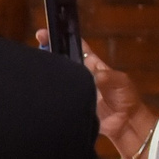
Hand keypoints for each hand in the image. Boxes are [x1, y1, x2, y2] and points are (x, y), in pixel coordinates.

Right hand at [42, 31, 155, 158]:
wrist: (124, 125)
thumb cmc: (126, 100)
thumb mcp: (120, 82)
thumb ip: (107, 77)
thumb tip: (94, 74)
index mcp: (93, 66)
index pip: (76, 49)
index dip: (63, 39)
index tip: (47, 33)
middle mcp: (81, 77)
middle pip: (62, 63)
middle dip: (48, 55)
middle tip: (32, 50)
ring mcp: (74, 92)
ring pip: (57, 81)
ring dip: (47, 76)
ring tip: (32, 68)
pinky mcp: (70, 106)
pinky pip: (57, 100)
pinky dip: (48, 96)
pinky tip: (37, 93)